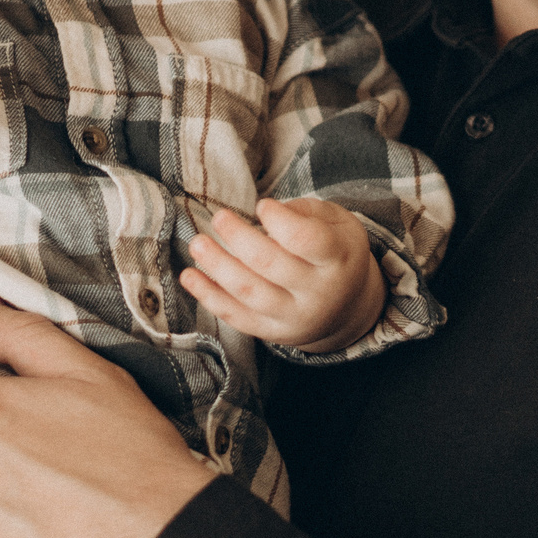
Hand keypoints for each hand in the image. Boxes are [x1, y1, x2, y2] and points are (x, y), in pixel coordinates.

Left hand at [181, 198, 384, 351]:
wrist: (347, 306)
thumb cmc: (336, 252)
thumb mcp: (337, 222)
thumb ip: (305, 212)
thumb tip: (266, 211)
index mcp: (338, 259)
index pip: (307, 240)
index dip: (279, 221)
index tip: (262, 205)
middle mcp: (318, 293)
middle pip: (271, 264)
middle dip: (239, 238)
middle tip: (220, 217)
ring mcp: (294, 317)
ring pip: (249, 292)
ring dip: (218, 266)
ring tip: (198, 244)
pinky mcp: (272, 332)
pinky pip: (236, 317)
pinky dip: (209, 297)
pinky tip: (189, 277)